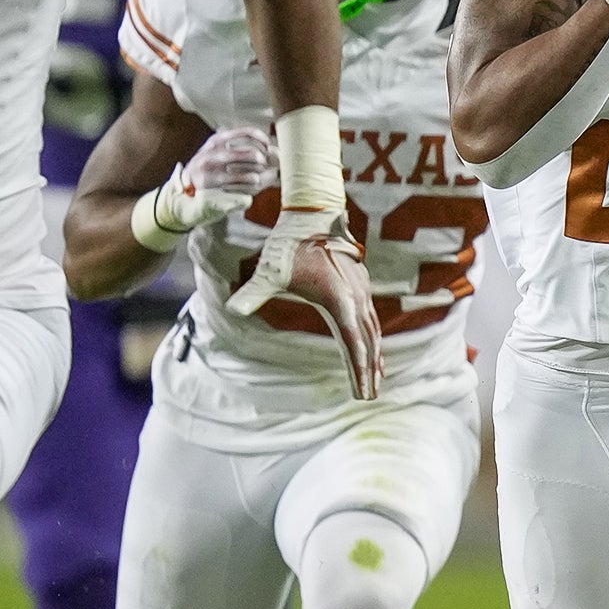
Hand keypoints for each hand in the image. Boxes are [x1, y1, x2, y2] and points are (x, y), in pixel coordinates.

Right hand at [150, 127, 274, 232]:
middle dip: (264, 161)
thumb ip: (237, 146)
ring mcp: (215, 173)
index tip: (267, 145)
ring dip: (259, 177)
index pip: (246, 133)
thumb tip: (272, 150)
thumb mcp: (215, 151)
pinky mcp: (216, 191)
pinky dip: (250, 190)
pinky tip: (248, 187)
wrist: (181, 193)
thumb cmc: (205, 170)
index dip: (262, 139)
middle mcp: (214, 154)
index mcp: (216, 141)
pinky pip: (243, 191)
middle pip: (252, 155)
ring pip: (251, 175)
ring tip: (256, 178)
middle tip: (265, 165)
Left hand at [228, 208, 384, 399]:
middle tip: (370, 396)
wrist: (313, 212)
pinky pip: (370, 317)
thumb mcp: (269, 270)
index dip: (359, 371)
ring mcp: (360, 290)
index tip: (363, 393)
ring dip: (375, 354)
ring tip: (377, 377)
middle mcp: (356, 297)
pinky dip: (372, 336)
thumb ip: (253, 292)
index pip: (353, 343)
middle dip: (370, 370)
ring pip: (372, 329)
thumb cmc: (290, 242)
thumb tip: (231, 309)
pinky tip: (371, 344)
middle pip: (368, 341)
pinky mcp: (359, 284)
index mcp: (339, 300)